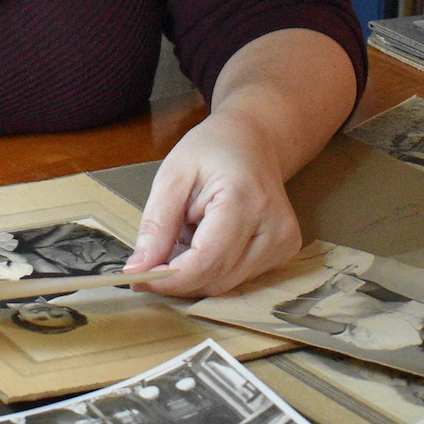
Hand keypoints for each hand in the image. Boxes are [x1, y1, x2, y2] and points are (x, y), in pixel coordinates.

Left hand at [122, 117, 303, 296]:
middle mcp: (274, 227)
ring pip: (225, 284)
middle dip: (177, 278)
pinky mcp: (285, 250)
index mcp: (246, 200)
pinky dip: (212, 268)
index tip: (138, 278)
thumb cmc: (213, 149)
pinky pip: (238, 277)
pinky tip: (207, 239)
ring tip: (186, 234)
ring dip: (195, 271)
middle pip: (216, 279)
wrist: (253, 139)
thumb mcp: (173, 176)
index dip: (168, 278)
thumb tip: (138, 270)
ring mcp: (284, 241)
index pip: (205, 261)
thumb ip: (156, 225)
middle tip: (149, 260)